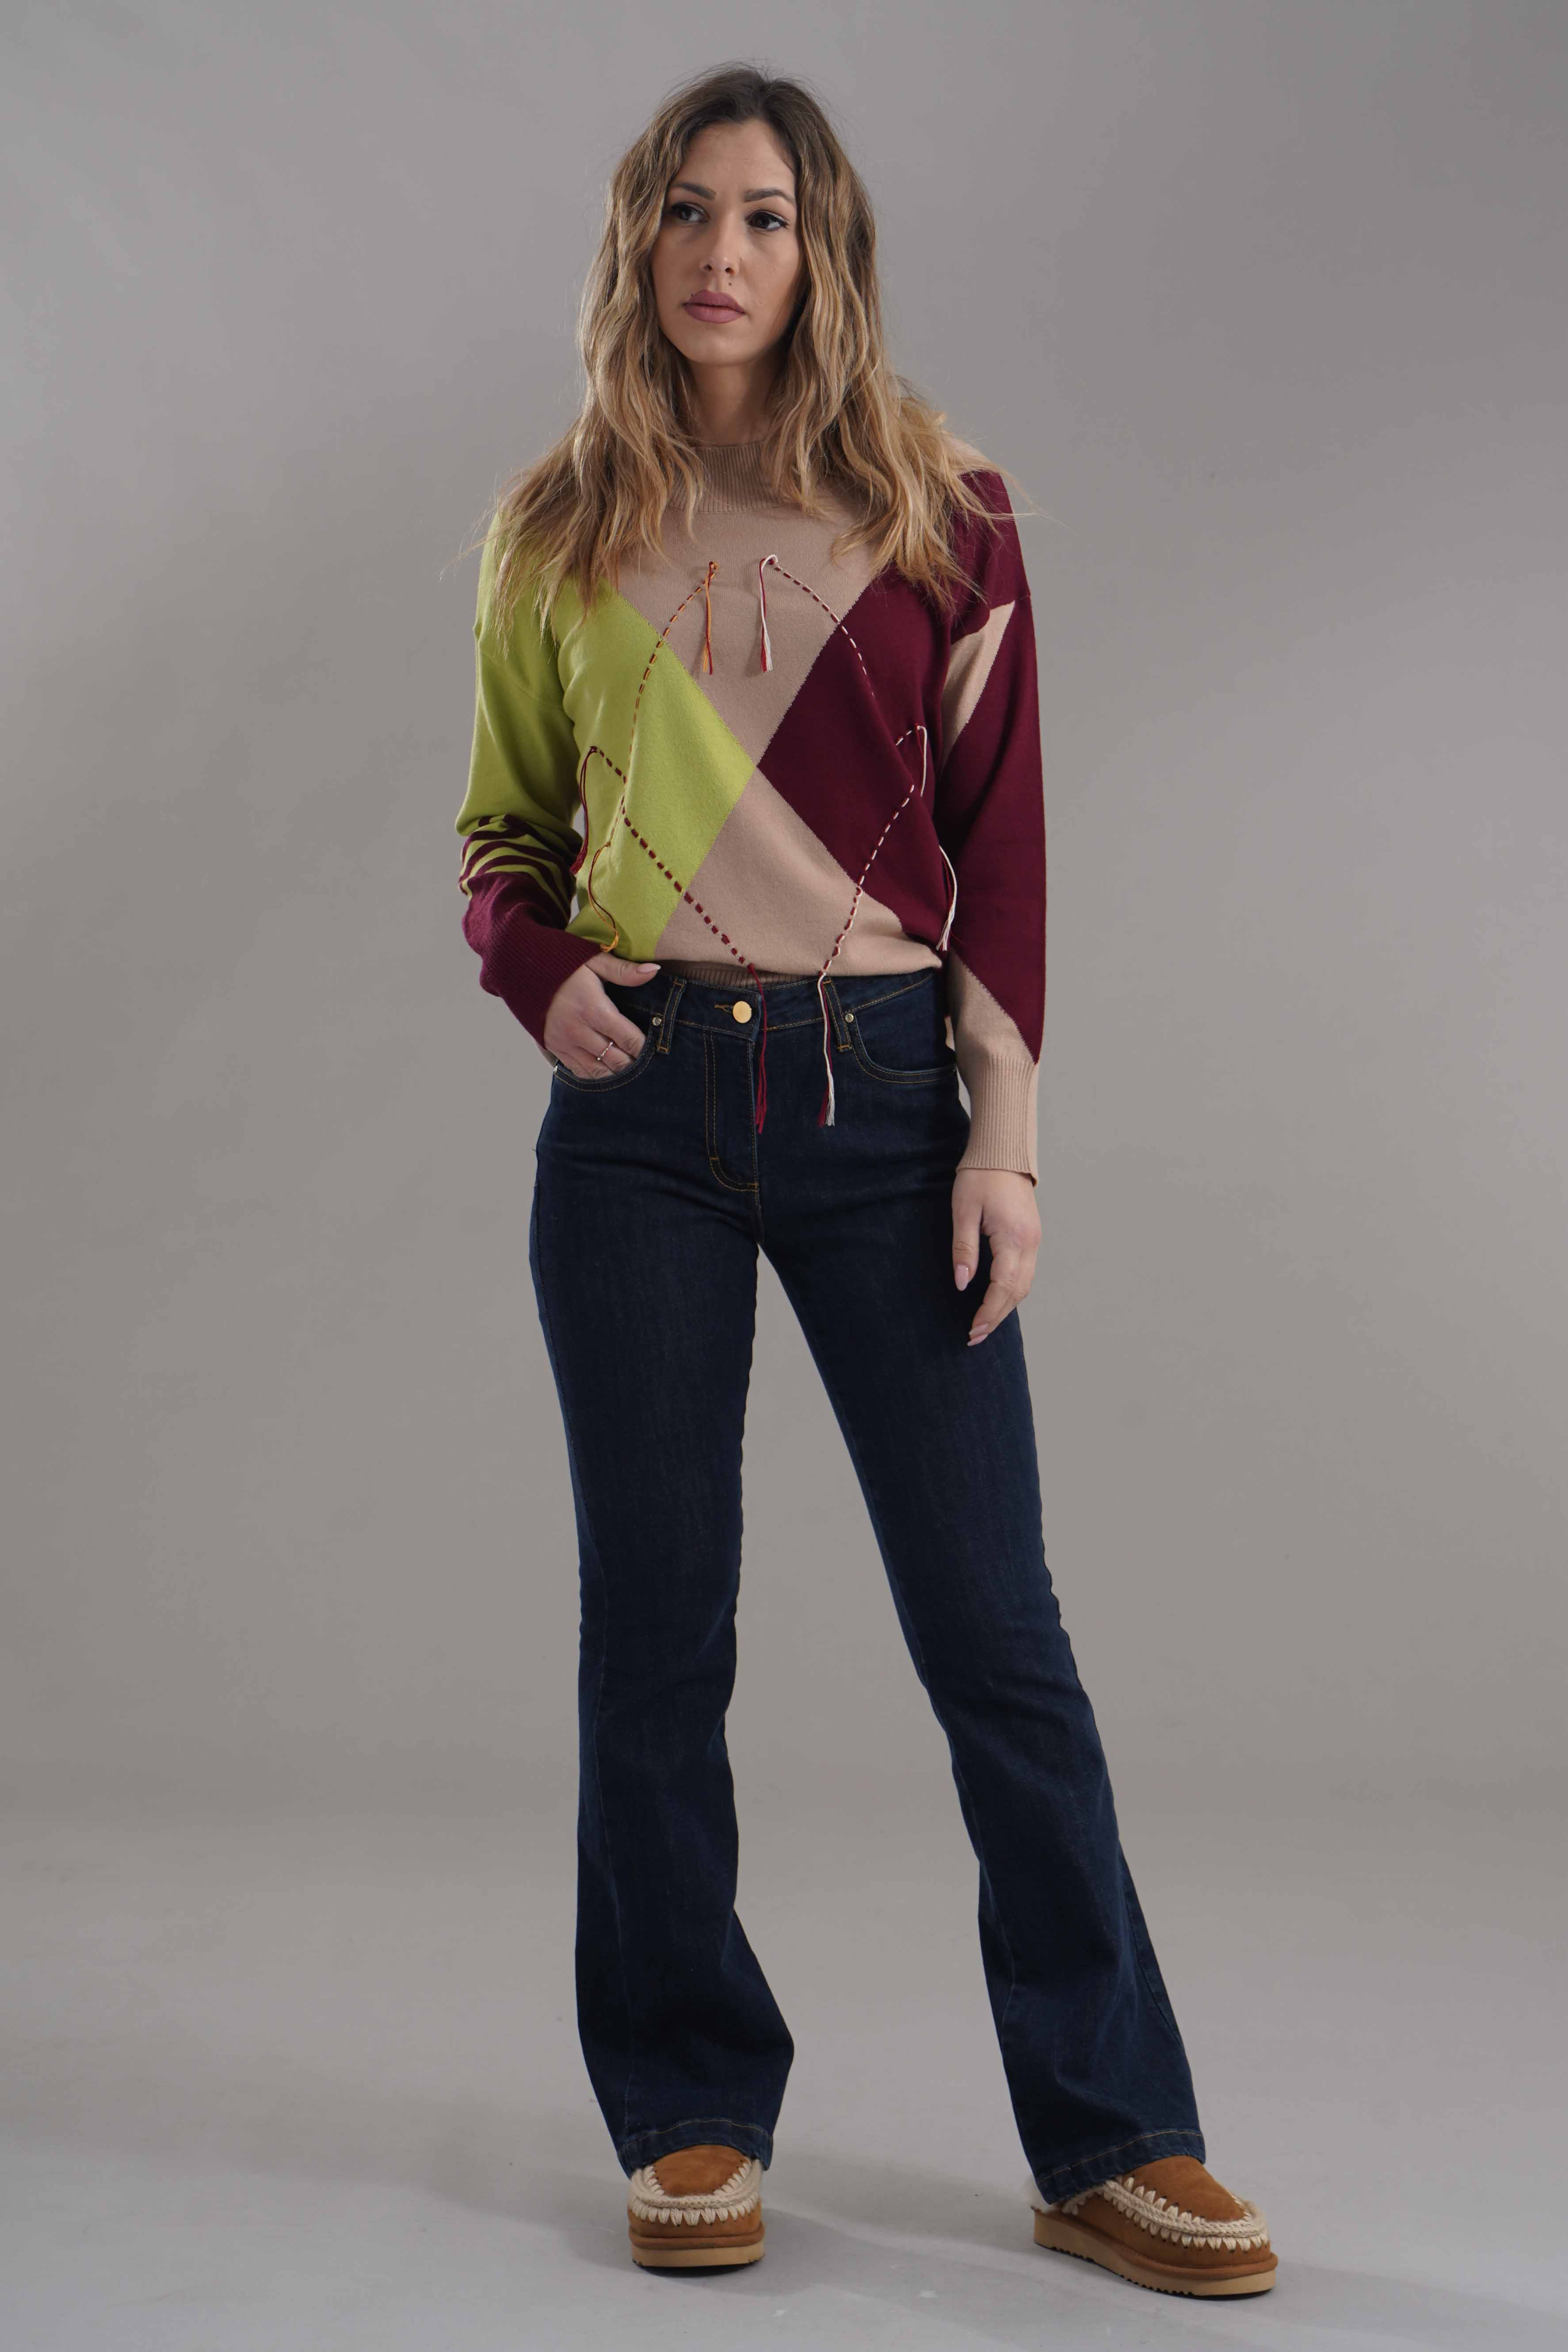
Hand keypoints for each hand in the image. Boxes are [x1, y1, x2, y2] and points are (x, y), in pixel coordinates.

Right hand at [545, 951, 661, 1077]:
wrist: (521, 968)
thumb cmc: (562, 963)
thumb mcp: (593, 960)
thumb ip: (624, 971)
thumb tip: (654, 970)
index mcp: (593, 1009)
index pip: (628, 1039)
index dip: (645, 1047)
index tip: (656, 1048)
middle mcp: (578, 1031)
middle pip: (616, 1061)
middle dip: (634, 1064)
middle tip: (647, 1063)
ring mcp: (564, 1043)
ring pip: (598, 1072)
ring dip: (616, 1073)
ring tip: (630, 1069)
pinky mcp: (554, 1048)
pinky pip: (579, 1072)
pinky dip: (596, 1074)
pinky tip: (607, 1070)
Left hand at [951, 1168, 1039, 1344]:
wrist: (1002, 1152)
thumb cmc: (979, 1176)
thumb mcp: (963, 1211)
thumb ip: (963, 1249)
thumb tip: (962, 1283)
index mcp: (1014, 1237)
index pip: (1003, 1286)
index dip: (988, 1312)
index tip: (972, 1330)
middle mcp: (1030, 1243)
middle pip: (1017, 1292)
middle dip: (996, 1316)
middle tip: (974, 1336)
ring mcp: (1034, 1240)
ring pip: (1024, 1285)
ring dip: (1005, 1307)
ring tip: (984, 1323)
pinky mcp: (1031, 1236)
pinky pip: (1025, 1273)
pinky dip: (1012, 1291)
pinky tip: (997, 1299)